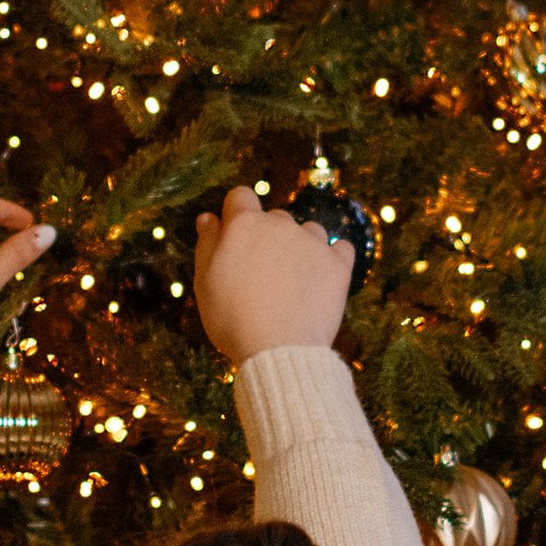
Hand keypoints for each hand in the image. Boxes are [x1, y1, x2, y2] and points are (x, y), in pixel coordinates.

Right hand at [193, 181, 355, 365]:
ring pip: (308, 230)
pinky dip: (332, 258)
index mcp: (245, 224)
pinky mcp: (338, 264)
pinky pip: (341, 248)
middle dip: (267, 237)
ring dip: (300, 246)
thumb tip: (209, 217)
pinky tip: (322, 277)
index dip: (235, 214)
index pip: (240, 196)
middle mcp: (281, 224)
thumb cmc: (232, 318)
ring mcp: (314, 242)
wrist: (278, 349)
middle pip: (274, 217)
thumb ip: (207, 243)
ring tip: (292, 281)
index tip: (234, 237)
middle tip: (260, 274)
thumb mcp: (204, 281)